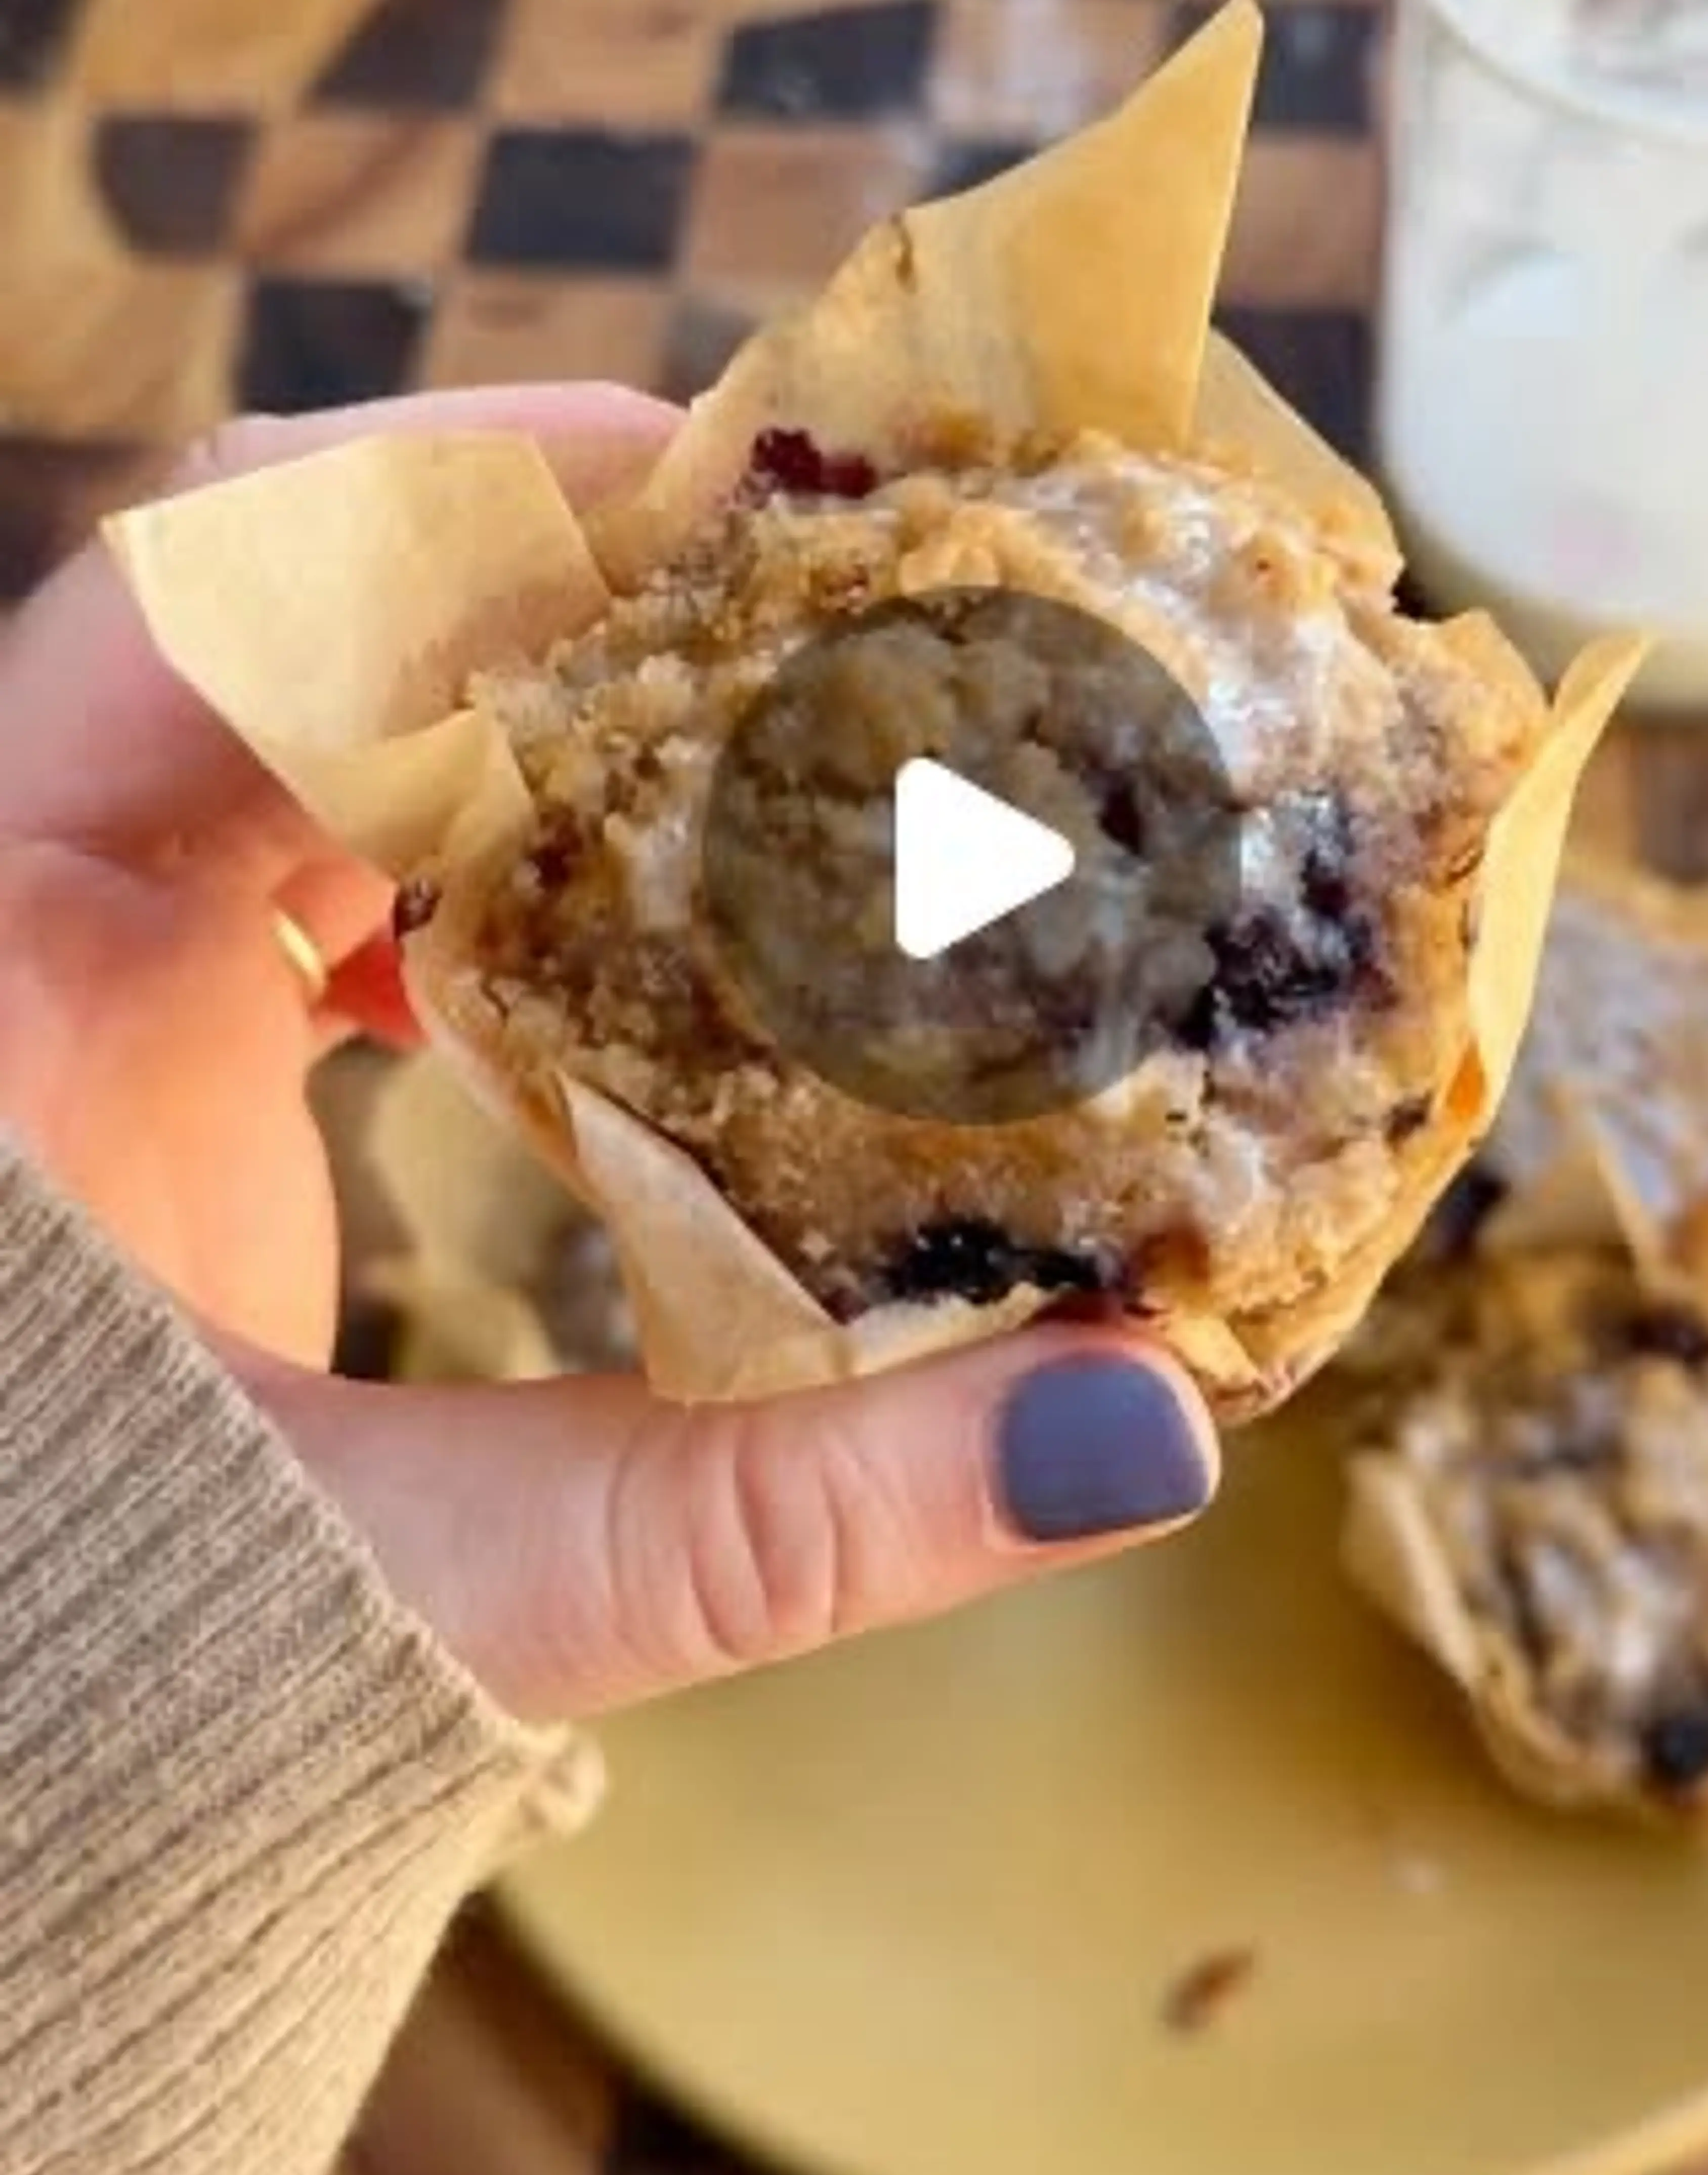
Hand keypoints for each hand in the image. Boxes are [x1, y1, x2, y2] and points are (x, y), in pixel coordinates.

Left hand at [0, 388, 1217, 1721]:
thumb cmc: (92, 1679)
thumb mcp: (421, 1583)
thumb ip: (752, 1516)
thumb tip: (1129, 1434)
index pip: (212, 576)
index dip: (471, 496)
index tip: (734, 495)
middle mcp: (14, 884)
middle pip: (297, 601)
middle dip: (571, 576)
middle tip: (839, 584)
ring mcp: (65, 939)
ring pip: (320, 710)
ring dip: (548, 703)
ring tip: (794, 717)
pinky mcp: (127, 1010)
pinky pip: (318, 836)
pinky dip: (495, 837)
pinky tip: (654, 918)